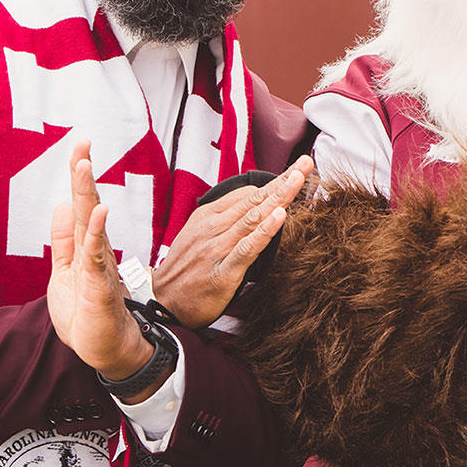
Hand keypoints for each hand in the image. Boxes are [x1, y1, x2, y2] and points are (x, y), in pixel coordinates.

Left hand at [47, 140, 154, 391]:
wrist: (104, 350)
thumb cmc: (86, 314)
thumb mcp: (63, 273)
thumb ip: (63, 243)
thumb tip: (61, 207)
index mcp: (85, 247)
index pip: (80, 206)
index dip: (78, 179)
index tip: (80, 148)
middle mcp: (94, 251)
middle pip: (87, 206)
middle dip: (82, 175)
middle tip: (83, 143)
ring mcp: (99, 266)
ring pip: (91, 224)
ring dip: (87, 193)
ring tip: (84, 165)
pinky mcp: (100, 285)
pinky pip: (97, 255)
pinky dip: (97, 233)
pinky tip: (99, 212)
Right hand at [151, 155, 312, 327]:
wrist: (161, 302)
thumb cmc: (184, 269)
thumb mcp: (197, 234)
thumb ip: (223, 218)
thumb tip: (253, 201)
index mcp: (208, 216)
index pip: (248, 193)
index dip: (274, 183)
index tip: (296, 171)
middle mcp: (214, 228)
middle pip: (255, 199)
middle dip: (282, 180)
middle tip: (305, 164)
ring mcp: (218, 248)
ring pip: (253, 217)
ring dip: (279, 196)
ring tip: (298, 179)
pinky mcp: (223, 272)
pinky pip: (247, 248)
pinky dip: (264, 231)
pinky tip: (279, 217)